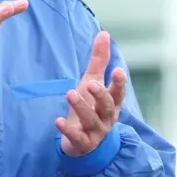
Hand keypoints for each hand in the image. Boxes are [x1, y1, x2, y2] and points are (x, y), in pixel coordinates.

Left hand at [57, 31, 127, 157]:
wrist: (84, 143)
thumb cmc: (91, 107)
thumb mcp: (93, 83)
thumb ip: (99, 61)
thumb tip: (104, 33)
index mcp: (112, 103)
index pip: (119, 92)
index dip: (119, 83)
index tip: (117, 71)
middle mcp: (106, 118)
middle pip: (107, 106)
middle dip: (100, 95)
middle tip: (90, 84)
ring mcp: (95, 132)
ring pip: (91, 120)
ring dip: (81, 108)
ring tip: (70, 94)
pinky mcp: (82, 143)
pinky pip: (76, 137)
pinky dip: (67, 130)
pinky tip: (58, 121)